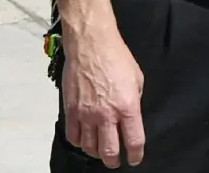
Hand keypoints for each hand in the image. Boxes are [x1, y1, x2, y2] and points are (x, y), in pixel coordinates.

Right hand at [62, 30, 144, 166]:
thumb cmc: (117, 58)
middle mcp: (106, 114)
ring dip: (96, 152)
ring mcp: (86, 114)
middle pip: (109, 150)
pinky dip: (79, 142)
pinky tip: (84, 140)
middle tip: (116, 161)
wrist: (91, 46)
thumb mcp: (137, 79)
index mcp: (127, 107)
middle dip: (113, 160)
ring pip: (89, 146)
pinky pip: (73, 136)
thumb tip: (129, 115)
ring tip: (101, 151)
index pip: (133, 140)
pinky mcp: (70, 110)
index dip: (136, 154)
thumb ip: (134, 100)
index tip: (135, 158)